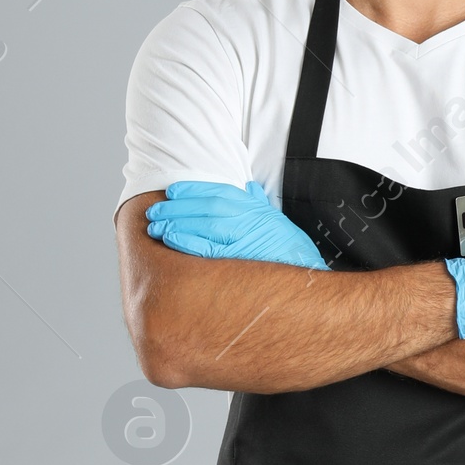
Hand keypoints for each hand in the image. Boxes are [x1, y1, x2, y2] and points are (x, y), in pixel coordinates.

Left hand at [147, 179, 323, 267]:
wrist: (310, 276)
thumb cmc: (291, 252)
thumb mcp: (277, 221)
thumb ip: (259, 204)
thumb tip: (250, 188)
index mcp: (255, 208)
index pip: (219, 192)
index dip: (193, 190)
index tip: (173, 192)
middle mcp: (250, 219)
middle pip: (206, 207)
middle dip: (177, 208)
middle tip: (155, 211)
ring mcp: (245, 238)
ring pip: (203, 225)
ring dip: (176, 223)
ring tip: (155, 226)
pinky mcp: (240, 259)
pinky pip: (208, 248)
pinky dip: (188, 242)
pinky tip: (171, 240)